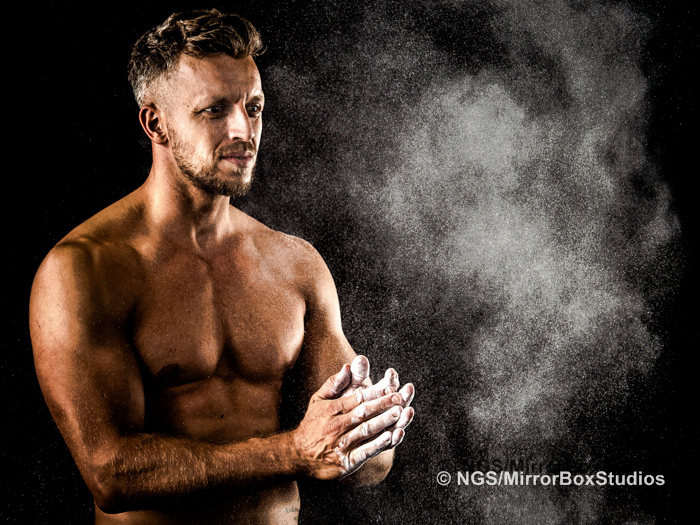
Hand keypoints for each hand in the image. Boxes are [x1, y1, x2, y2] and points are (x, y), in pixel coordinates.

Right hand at [292, 363, 404, 479]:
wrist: (298, 455)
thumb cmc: (312, 424)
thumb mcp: (318, 400)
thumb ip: (333, 383)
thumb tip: (348, 366)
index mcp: (333, 409)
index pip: (357, 399)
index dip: (375, 393)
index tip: (390, 388)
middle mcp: (337, 426)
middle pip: (364, 413)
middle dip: (383, 405)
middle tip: (399, 398)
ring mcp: (342, 444)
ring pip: (366, 430)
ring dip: (383, 422)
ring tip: (399, 413)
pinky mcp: (346, 462)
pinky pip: (364, 452)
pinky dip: (377, 445)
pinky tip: (389, 438)